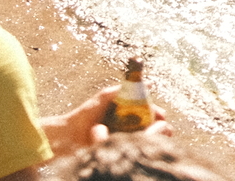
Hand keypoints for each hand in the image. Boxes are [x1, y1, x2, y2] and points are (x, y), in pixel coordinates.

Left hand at [41, 88, 171, 157]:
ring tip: (158, 137)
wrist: (68, 136)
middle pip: (150, 128)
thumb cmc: (85, 115)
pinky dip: (141, 147)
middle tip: (165, 128)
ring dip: (155, 138)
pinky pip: (132, 150)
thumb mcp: (105, 97)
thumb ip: (124, 89)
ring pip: (144, 140)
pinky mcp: (116, 152)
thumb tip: (148, 82)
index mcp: (125, 115)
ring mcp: (122, 142)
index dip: (157, 114)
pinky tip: (144, 145)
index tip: (162, 116)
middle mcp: (126, 129)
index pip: (148, 114)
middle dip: (162, 128)